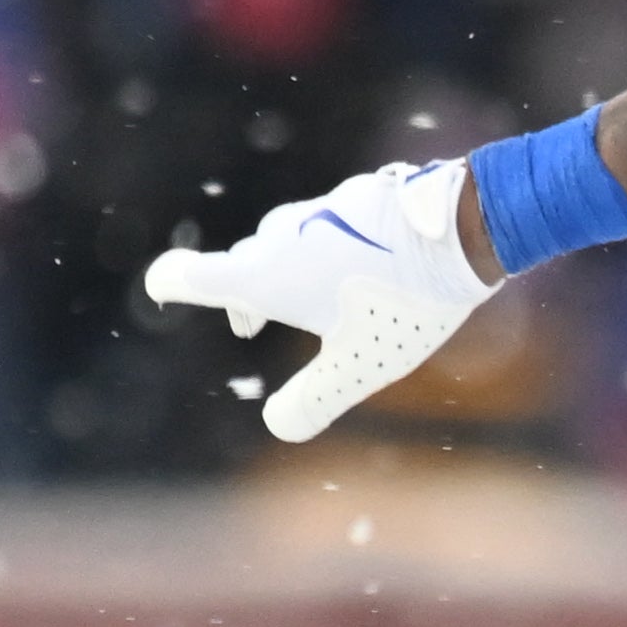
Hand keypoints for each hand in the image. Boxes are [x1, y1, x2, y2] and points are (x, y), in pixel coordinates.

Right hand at [137, 156, 489, 445]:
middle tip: (251, 323)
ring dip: (281, 271)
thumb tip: (278, 426)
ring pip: (281, 241)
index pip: (190, 274)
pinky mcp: (353, 200)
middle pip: (240, 263)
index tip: (163, 287)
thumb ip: (314, 400)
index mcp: (265, 275)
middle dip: (240, 293)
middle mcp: (280, 237)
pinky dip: (319, 251)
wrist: (462, 229)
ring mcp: (317, 212)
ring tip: (307, 301)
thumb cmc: (404, 303)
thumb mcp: (357, 367)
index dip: (169, 282)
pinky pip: (320, 227)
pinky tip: (358, 271)